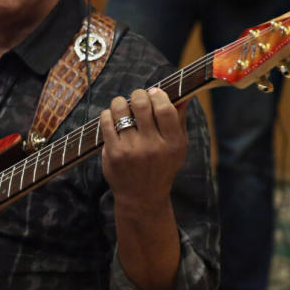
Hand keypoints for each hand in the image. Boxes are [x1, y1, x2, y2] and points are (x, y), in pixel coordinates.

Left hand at [100, 87, 188, 210]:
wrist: (142, 197)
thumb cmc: (162, 167)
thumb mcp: (178, 147)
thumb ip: (179, 120)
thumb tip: (183, 94)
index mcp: (172, 144)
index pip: (165, 108)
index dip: (158, 95)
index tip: (154, 92)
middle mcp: (152, 147)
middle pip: (141, 105)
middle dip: (138, 95)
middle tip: (138, 97)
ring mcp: (131, 150)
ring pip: (120, 109)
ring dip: (121, 102)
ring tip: (124, 106)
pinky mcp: (113, 153)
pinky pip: (106, 121)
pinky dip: (108, 114)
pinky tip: (113, 118)